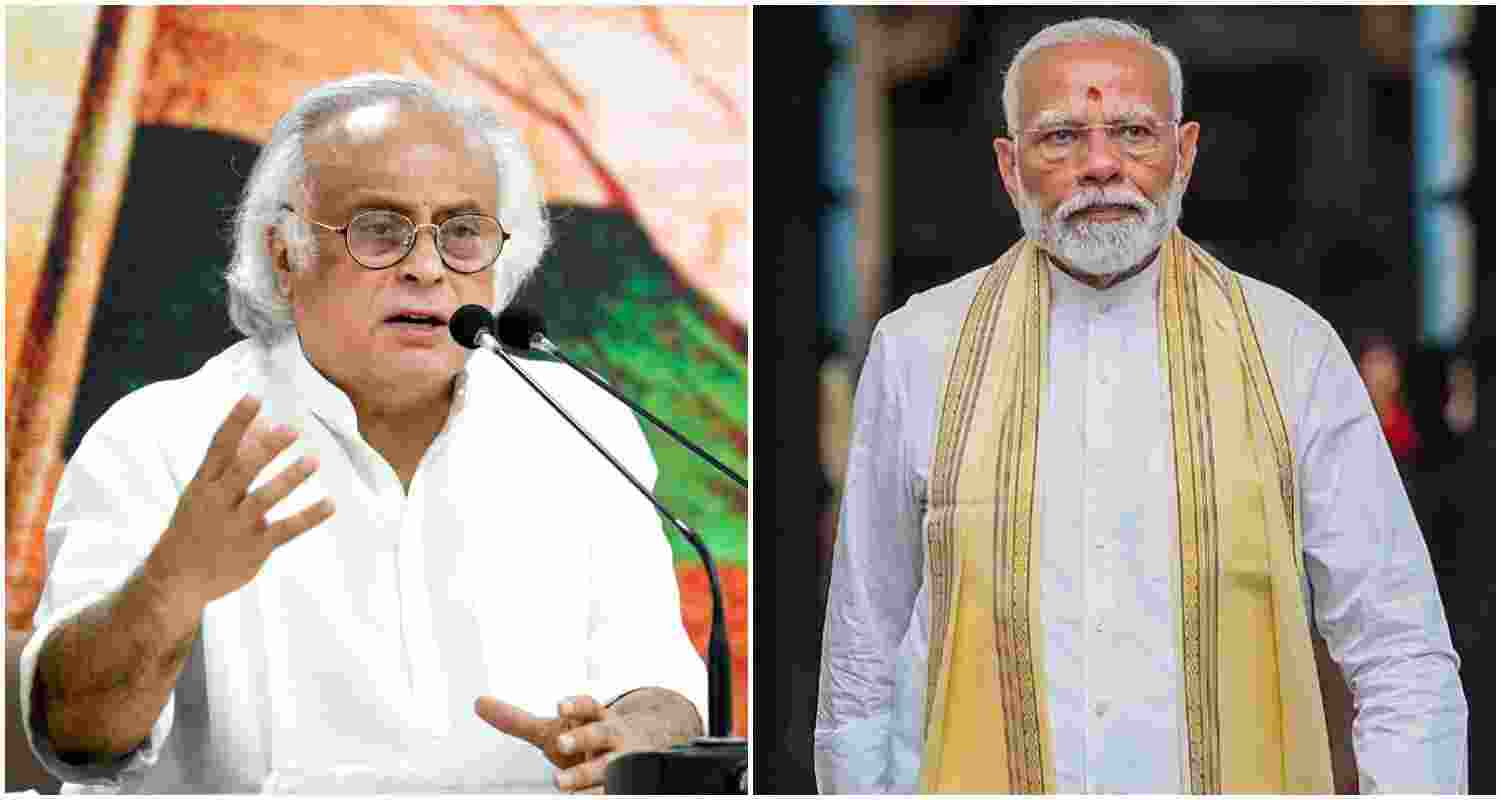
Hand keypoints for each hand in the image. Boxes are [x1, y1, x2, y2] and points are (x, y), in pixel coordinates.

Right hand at [143, 394, 334, 610]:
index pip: (219, 446)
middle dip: (266, 449)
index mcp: (203, 484)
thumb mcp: (206, 490)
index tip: (254, 397)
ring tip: (314, 459)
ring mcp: (236, 526)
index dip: (236, 421)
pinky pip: (286, 530)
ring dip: (290, 478)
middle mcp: (218, 502)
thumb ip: (234, 459)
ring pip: (265, 499)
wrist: (175, 579)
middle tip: (292, 429)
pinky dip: (309, 517)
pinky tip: (331, 503)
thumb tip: (262, 424)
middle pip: (243, 470)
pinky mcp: (254, 548)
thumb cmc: (197, 524)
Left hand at [475, 695, 649, 792]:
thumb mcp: (554, 729)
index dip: (576, 706)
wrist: (638, 748)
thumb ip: (518, 721)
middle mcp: (611, 735)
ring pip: (609, 766)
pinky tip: (586, 798)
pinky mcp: (625, 783)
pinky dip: (602, 795)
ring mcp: (621, 760)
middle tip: (561, 742)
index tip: (559, 706)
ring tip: (560, 783)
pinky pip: (616, 790)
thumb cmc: (584, 739)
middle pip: (600, 733)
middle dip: (583, 738)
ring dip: (586, 774)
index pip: (589, 707)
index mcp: (595, 716)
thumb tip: (477, 702)